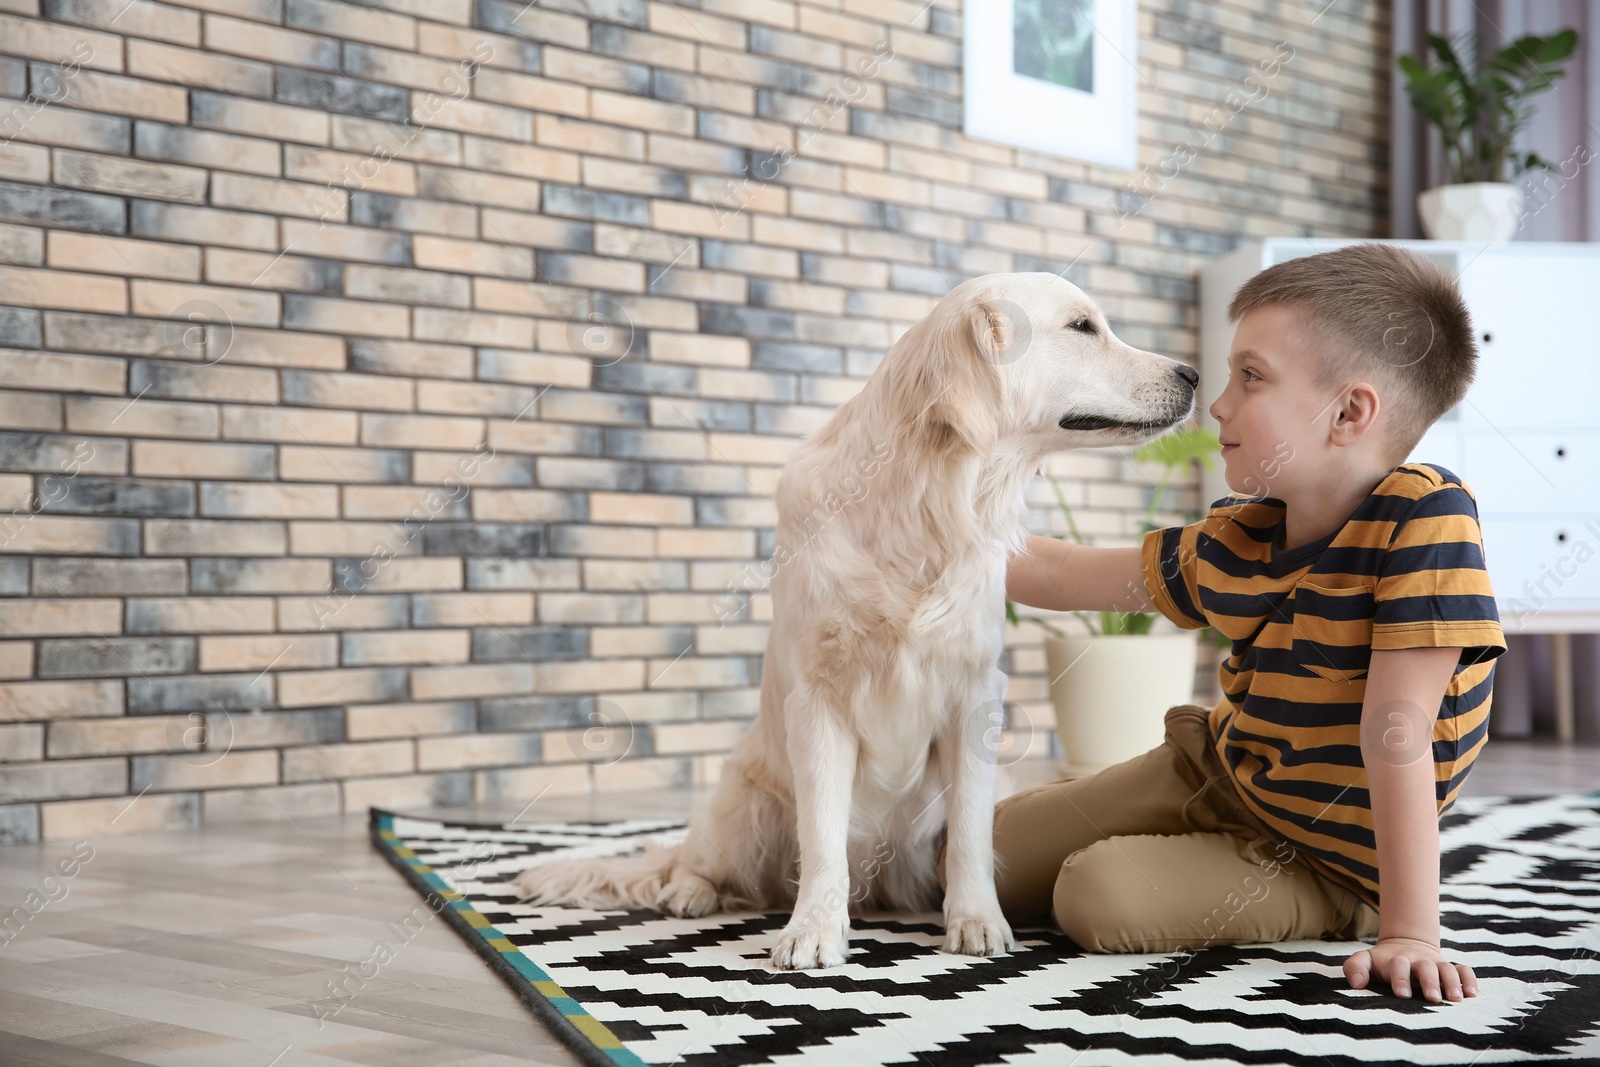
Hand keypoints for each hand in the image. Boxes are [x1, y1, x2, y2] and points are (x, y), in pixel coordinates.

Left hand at [1343, 937, 1477, 1001]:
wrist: (1404, 945)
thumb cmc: (1382, 962)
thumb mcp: (1365, 960)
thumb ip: (1355, 967)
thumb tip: (1356, 983)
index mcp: (1397, 960)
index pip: (1399, 965)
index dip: (1400, 978)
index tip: (1402, 994)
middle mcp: (1419, 961)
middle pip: (1427, 967)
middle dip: (1429, 982)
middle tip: (1432, 998)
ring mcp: (1436, 963)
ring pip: (1448, 969)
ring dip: (1453, 983)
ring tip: (1455, 999)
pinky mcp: (1449, 968)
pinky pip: (1464, 970)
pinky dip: (1470, 979)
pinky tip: (1473, 994)